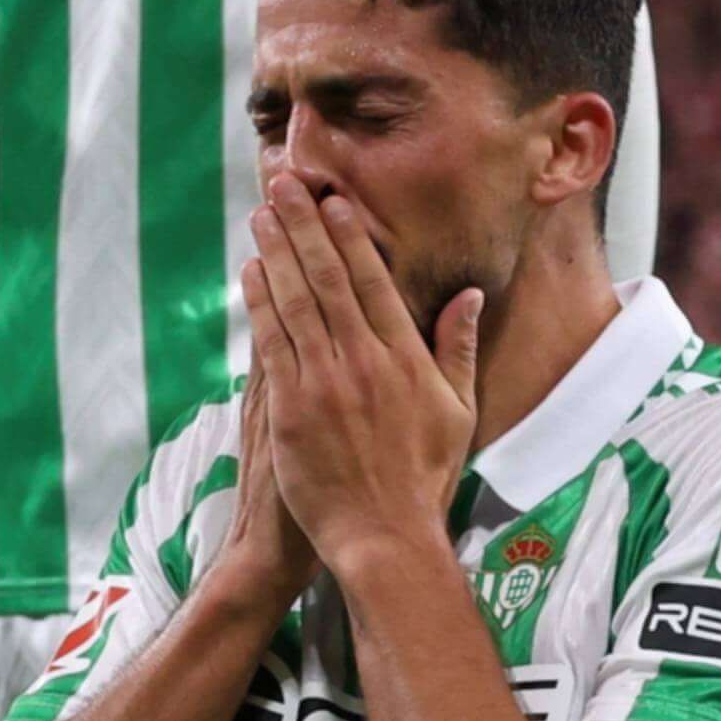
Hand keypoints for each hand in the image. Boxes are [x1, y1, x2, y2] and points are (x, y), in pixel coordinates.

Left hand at [239, 174, 479, 571]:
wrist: (384, 537)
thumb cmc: (424, 479)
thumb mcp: (458, 412)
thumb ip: (458, 349)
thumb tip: (469, 297)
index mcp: (405, 360)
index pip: (374, 282)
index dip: (351, 236)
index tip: (335, 200)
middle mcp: (364, 362)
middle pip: (330, 279)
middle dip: (306, 226)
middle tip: (286, 184)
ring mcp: (324, 384)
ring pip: (296, 301)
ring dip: (277, 251)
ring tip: (263, 213)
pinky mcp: (291, 408)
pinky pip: (272, 342)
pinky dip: (261, 302)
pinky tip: (251, 271)